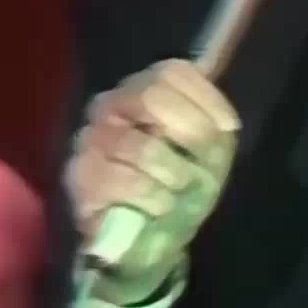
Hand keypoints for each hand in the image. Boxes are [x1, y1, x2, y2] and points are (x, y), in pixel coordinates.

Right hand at [63, 59, 238, 304]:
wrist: (152, 235)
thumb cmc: (183, 183)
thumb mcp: (211, 151)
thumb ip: (213, 123)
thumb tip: (222, 106)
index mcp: (147, 89)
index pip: (173, 72)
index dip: (205, 99)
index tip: (227, 129)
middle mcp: (113, 105)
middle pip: (151, 95)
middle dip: (190, 131)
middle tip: (205, 161)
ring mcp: (91, 138)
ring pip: (137, 144)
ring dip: (172, 172)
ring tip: (182, 189)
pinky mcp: (80, 175)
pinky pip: (118, 179)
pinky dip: (150, 195)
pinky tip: (162, 204)